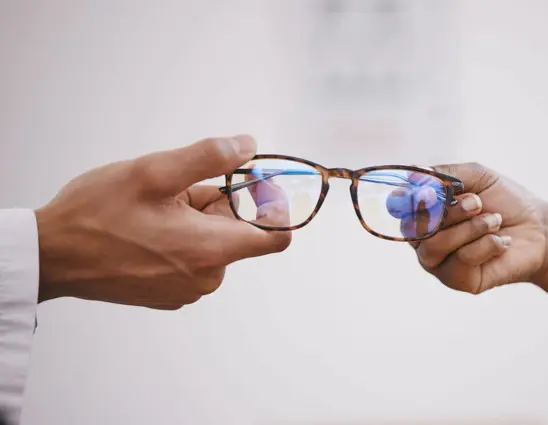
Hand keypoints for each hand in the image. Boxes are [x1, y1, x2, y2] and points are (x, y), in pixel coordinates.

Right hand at [35, 135, 290, 309]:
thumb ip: (210, 157)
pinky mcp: (171, 293)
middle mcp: (207, 276)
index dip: (272, 204)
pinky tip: (148, 230)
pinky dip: (181, 238)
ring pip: (213, 241)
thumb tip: (248, 146)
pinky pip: (193, 257)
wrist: (53, 256)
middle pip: (238, 231)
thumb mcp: (154, 172)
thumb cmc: (97, 215)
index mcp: (212, 249)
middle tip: (175, 191)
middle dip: (217, 203)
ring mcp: (188, 289)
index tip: (251, 183)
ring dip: (195, 219)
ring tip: (154, 211)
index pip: (277, 235)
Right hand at [402, 163, 547, 293]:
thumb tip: (412, 172)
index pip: (399, 207)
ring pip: (435, 245)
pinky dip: (486, 246)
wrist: (539, 230)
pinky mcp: (458, 280)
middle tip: (478, 203)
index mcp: (423, 211)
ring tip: (494, 221)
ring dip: (470, 228)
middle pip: (415, 227)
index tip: (434, 192)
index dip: (411, 200)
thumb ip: (444, 174)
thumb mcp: (476, 177)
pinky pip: (460, 262)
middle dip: (450, 212)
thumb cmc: (504, 201)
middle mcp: (424, 239)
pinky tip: (502, 242)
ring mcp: (438, 262)